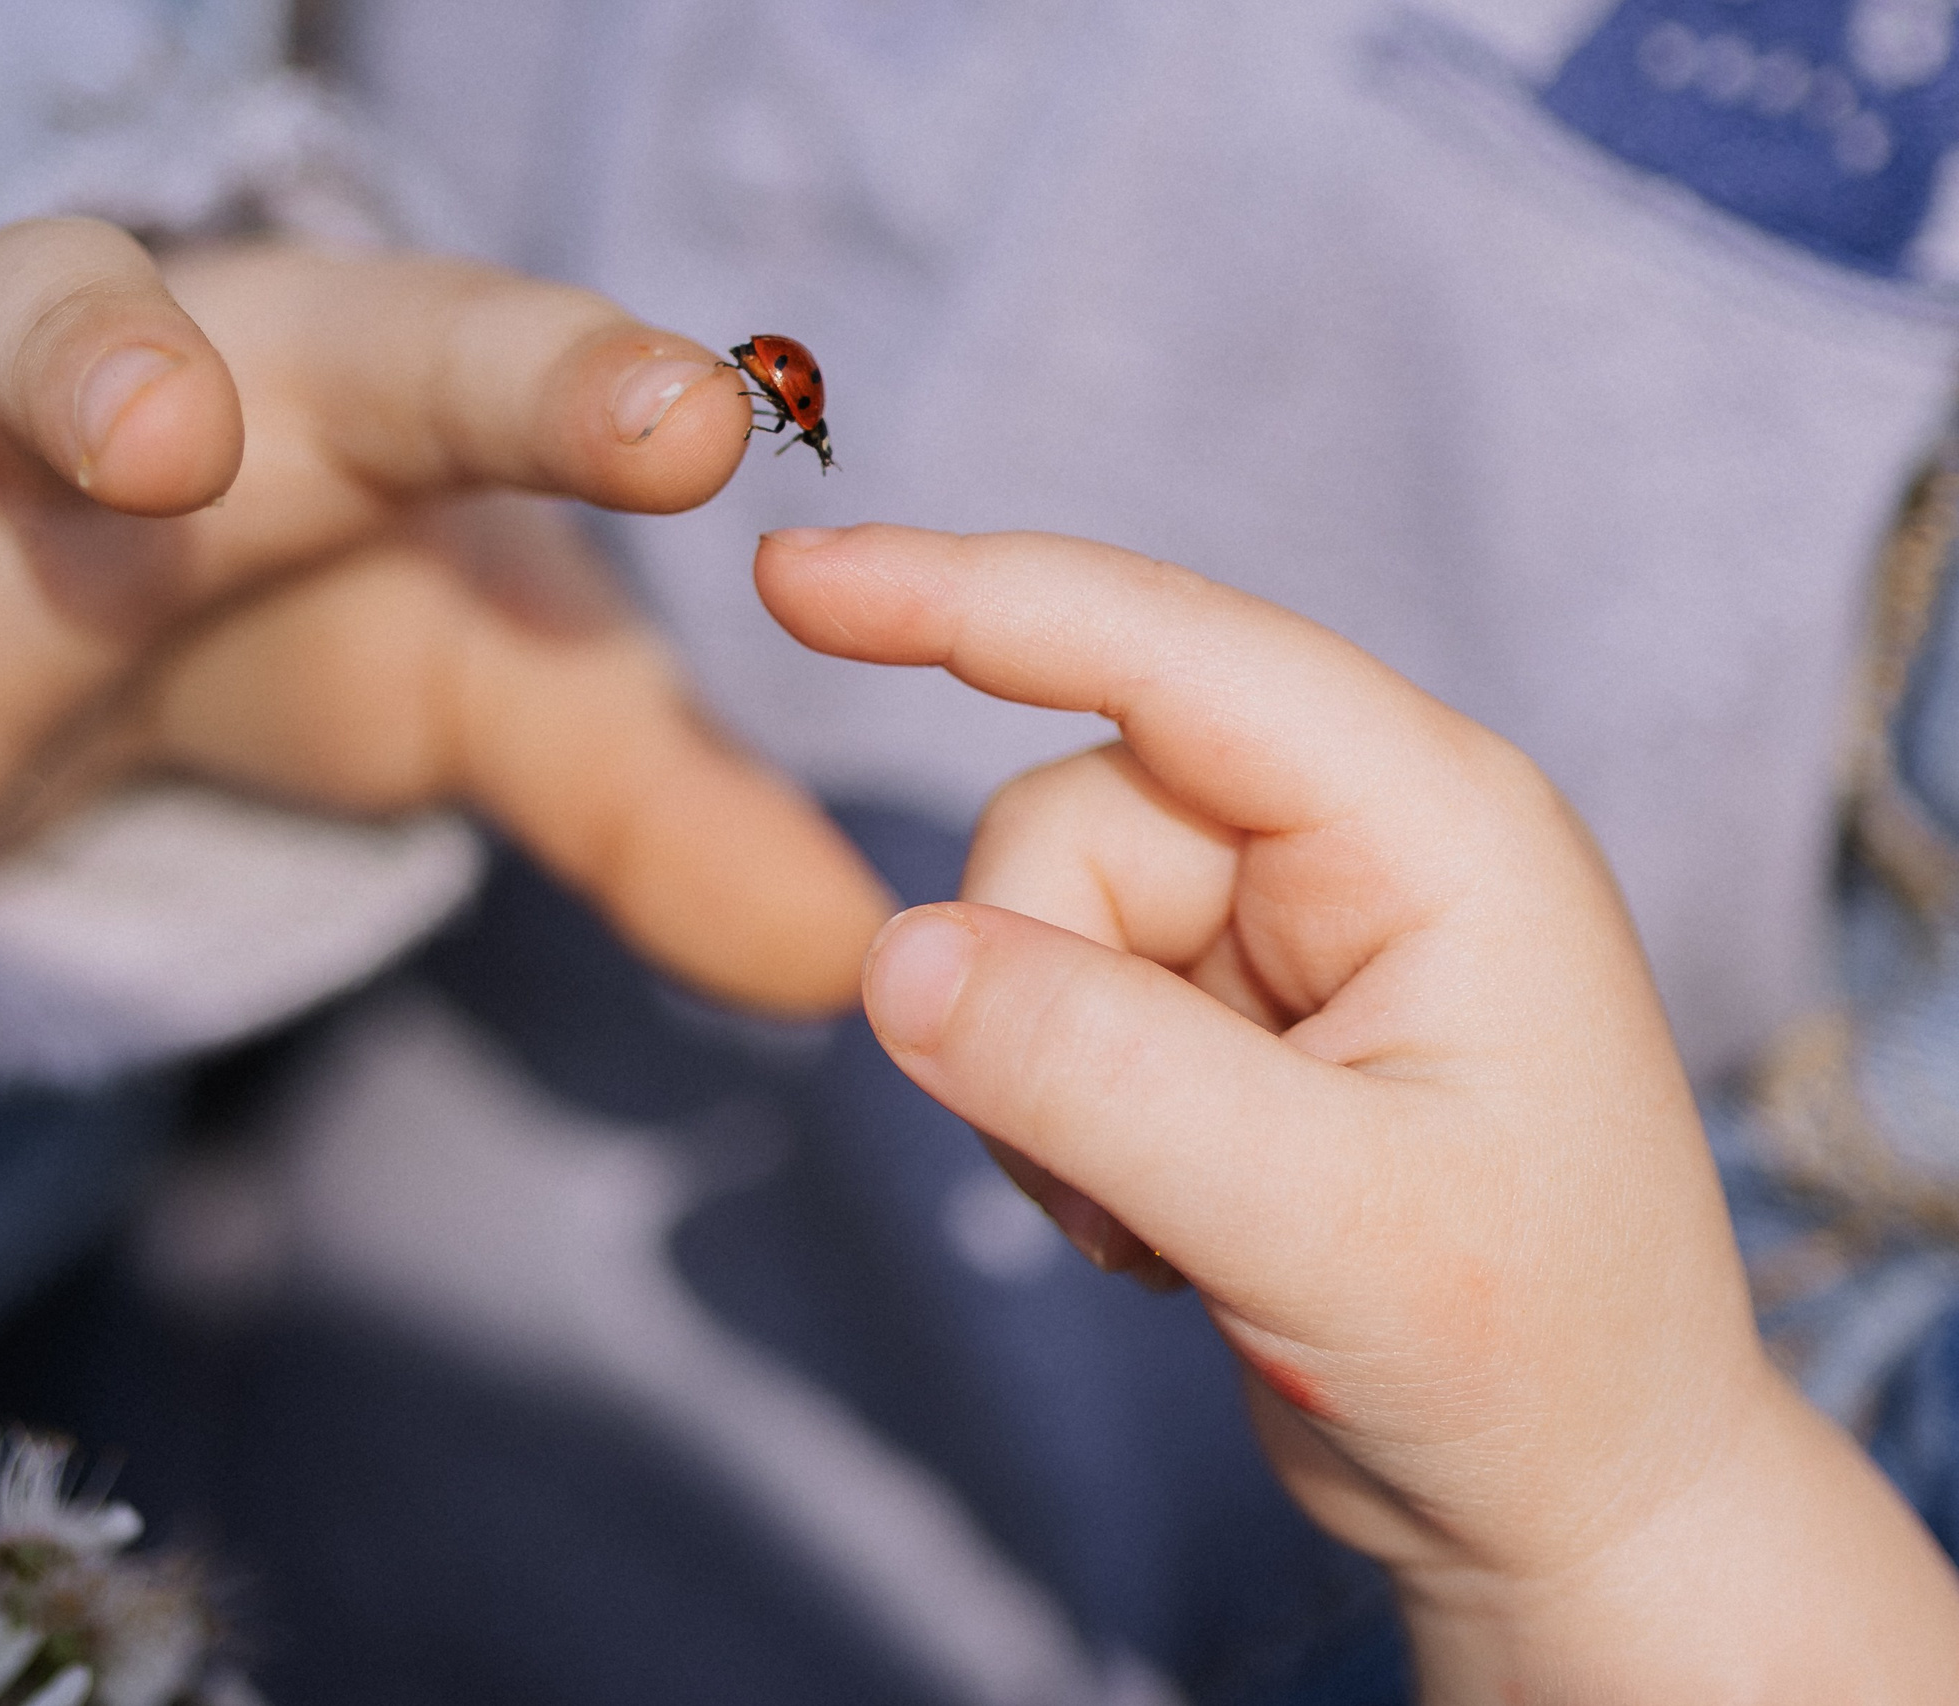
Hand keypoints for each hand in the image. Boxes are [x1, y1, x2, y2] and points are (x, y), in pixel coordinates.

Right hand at [0, 220, 890, 1014]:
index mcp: (306, 388)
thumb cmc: (299, 598)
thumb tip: (853, 958)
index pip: (442, 353)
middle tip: (165, 449)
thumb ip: (656, 796)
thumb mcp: (490, 681)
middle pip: (54, 307)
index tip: (686, 431)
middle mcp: (73, 423)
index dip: (559, 381)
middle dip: (94, 357)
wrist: (61, 623)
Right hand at [759, 524, 1958, 1698]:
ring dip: (1049, 1093)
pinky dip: (1057, 1129)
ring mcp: (1285, 923)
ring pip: (1030, 924)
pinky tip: (1169, 1224)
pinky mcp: (1224, 1011)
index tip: (791, 574)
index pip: (1169, 656)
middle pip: (1064, 820)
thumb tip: (890, 954)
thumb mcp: (1320, 1222)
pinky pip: (1039, 1008)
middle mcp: (1356, 835)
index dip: (970, 601)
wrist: (1575, 1501)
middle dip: (1047, 1005)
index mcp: (1431, 821)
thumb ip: (1099, 1076)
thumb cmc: (1526, 1358)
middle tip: (1146, 1183)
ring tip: (1177, 1221)